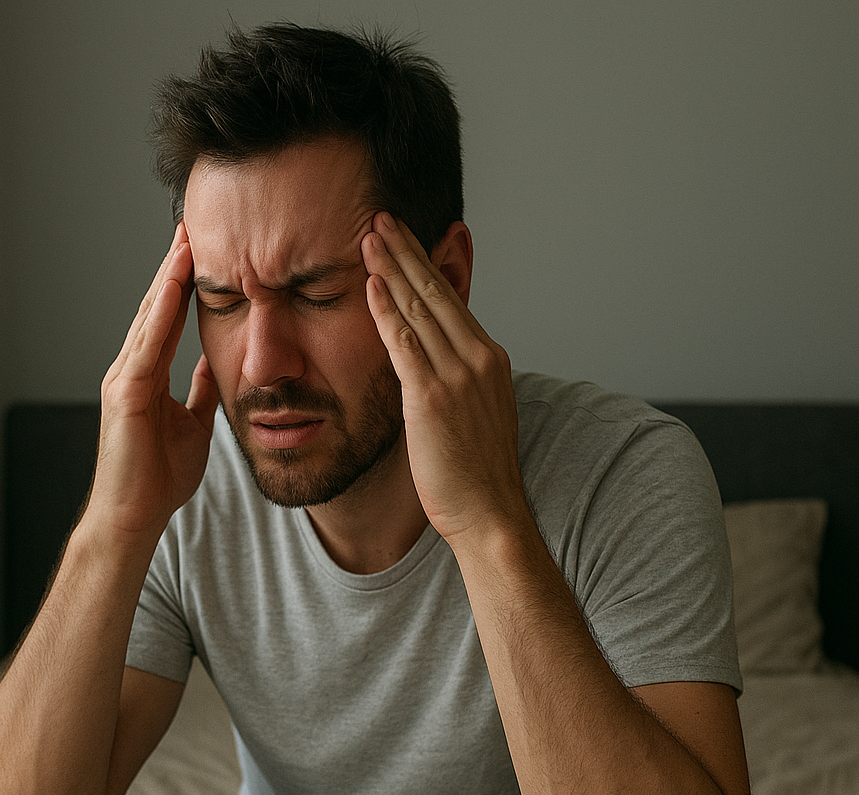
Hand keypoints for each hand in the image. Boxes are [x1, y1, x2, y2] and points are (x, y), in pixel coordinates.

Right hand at [90, 222, 219, 538]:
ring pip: (149, 318)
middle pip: (156, 308)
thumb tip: (213, 364)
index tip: (203, 250)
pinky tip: (173, 288)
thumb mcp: (193, 423)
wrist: (134, 516)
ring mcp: (124, 379)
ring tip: (185, 243)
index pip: (169, 319)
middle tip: (191, 227)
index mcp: (146, 376)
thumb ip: (199, 391)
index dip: (184, 284)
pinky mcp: (124, 394)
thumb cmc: (158, 478)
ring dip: (167, 280)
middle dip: (174, 268)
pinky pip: (147, 346)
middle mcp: (130, 370)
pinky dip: (160, 314)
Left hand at [362, 213, 531, 547]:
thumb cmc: (476, 474)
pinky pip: (405, 344)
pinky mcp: (433, 398)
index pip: (451, 299)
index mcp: (490, 359)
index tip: (402, 238)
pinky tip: (371, 285)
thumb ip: (455, 380)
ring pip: (420, 309)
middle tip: (380, 218)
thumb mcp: (474, 413)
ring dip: (391, 269)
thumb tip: (429, 362)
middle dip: (406, 252)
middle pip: (436, 292)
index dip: (425, 264)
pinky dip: (387, 311)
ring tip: (368, 237)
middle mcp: (479, 359)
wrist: (489, 513)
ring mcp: (458, 376)